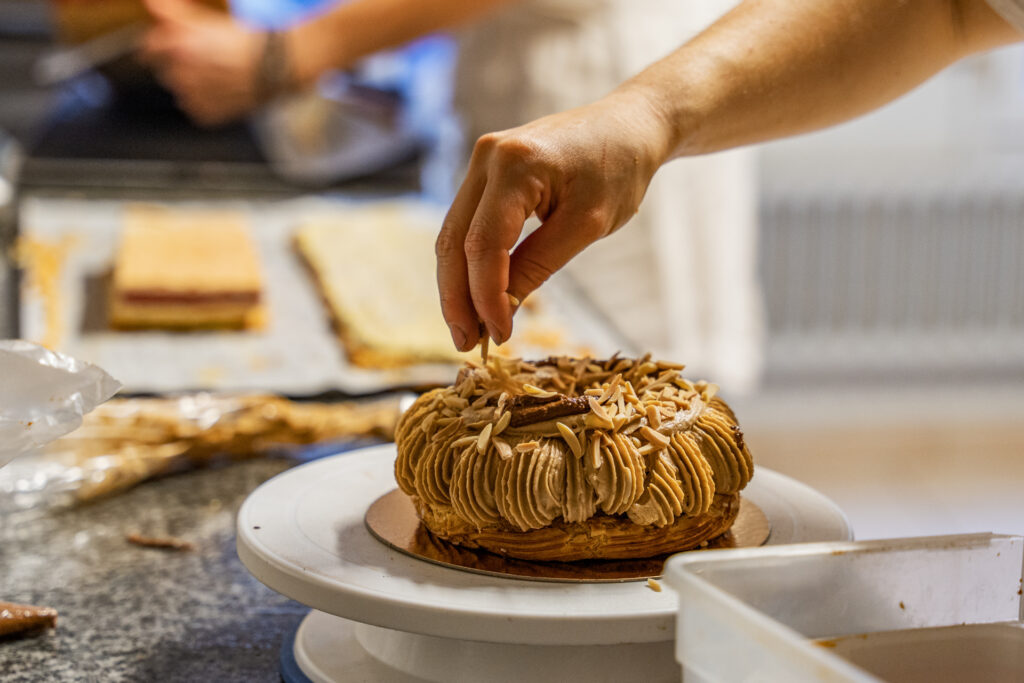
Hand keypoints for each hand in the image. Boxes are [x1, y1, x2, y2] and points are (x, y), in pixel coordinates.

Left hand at [139, 0, 264, 125]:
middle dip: (180, 64)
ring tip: (220, 75)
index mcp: (174, 49)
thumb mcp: (204, 22)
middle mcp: (178, 75)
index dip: (164, 44)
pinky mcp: (203, 115)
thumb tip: (149, 2)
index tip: (181, 43)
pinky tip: (224, 90)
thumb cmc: (242, 41)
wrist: (274, 67)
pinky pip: (196, 108)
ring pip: (182, 90)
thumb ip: (170, 12)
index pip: (149, 49)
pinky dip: (207, 101)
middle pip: (166, 70)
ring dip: (194, 83)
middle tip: (210, 58)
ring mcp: (190, 98)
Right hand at [435, 90, 672, 350]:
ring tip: (469, 330)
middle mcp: (487, 157)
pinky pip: (468, 224)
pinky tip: (477, 297)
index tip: (499, 335)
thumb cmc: (619, 170)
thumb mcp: (587, 225)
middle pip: (453, 241)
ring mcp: (482, 161)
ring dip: (458, 286)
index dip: (486, 296)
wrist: (629, 125)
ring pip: (452, 235)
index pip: (484, 244)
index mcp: (515, 164)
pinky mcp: (486, 171)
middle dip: (457, 298)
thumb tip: (500, 310)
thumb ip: (539, 264)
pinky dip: (470, 264)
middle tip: (467, 344)